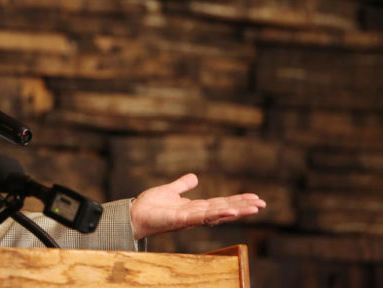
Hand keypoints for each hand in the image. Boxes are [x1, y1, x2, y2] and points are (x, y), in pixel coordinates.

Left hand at [130, 173, 265, 239]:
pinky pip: (203, 217)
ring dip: (237, 211)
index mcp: (195, 207)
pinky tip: (231, 210)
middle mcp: (196, 214)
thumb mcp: (170, 191)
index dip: (237, 200)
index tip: (254, 198)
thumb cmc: (150, 206)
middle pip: (224, 209)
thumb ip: (182, 185)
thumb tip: (194, 177)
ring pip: (218, 214)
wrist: (135, 214)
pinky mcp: (182, 219)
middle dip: (243, 207)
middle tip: (262, 204)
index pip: (221, 203)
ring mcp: (191, 218)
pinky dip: (218, 214)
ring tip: (255, 208)